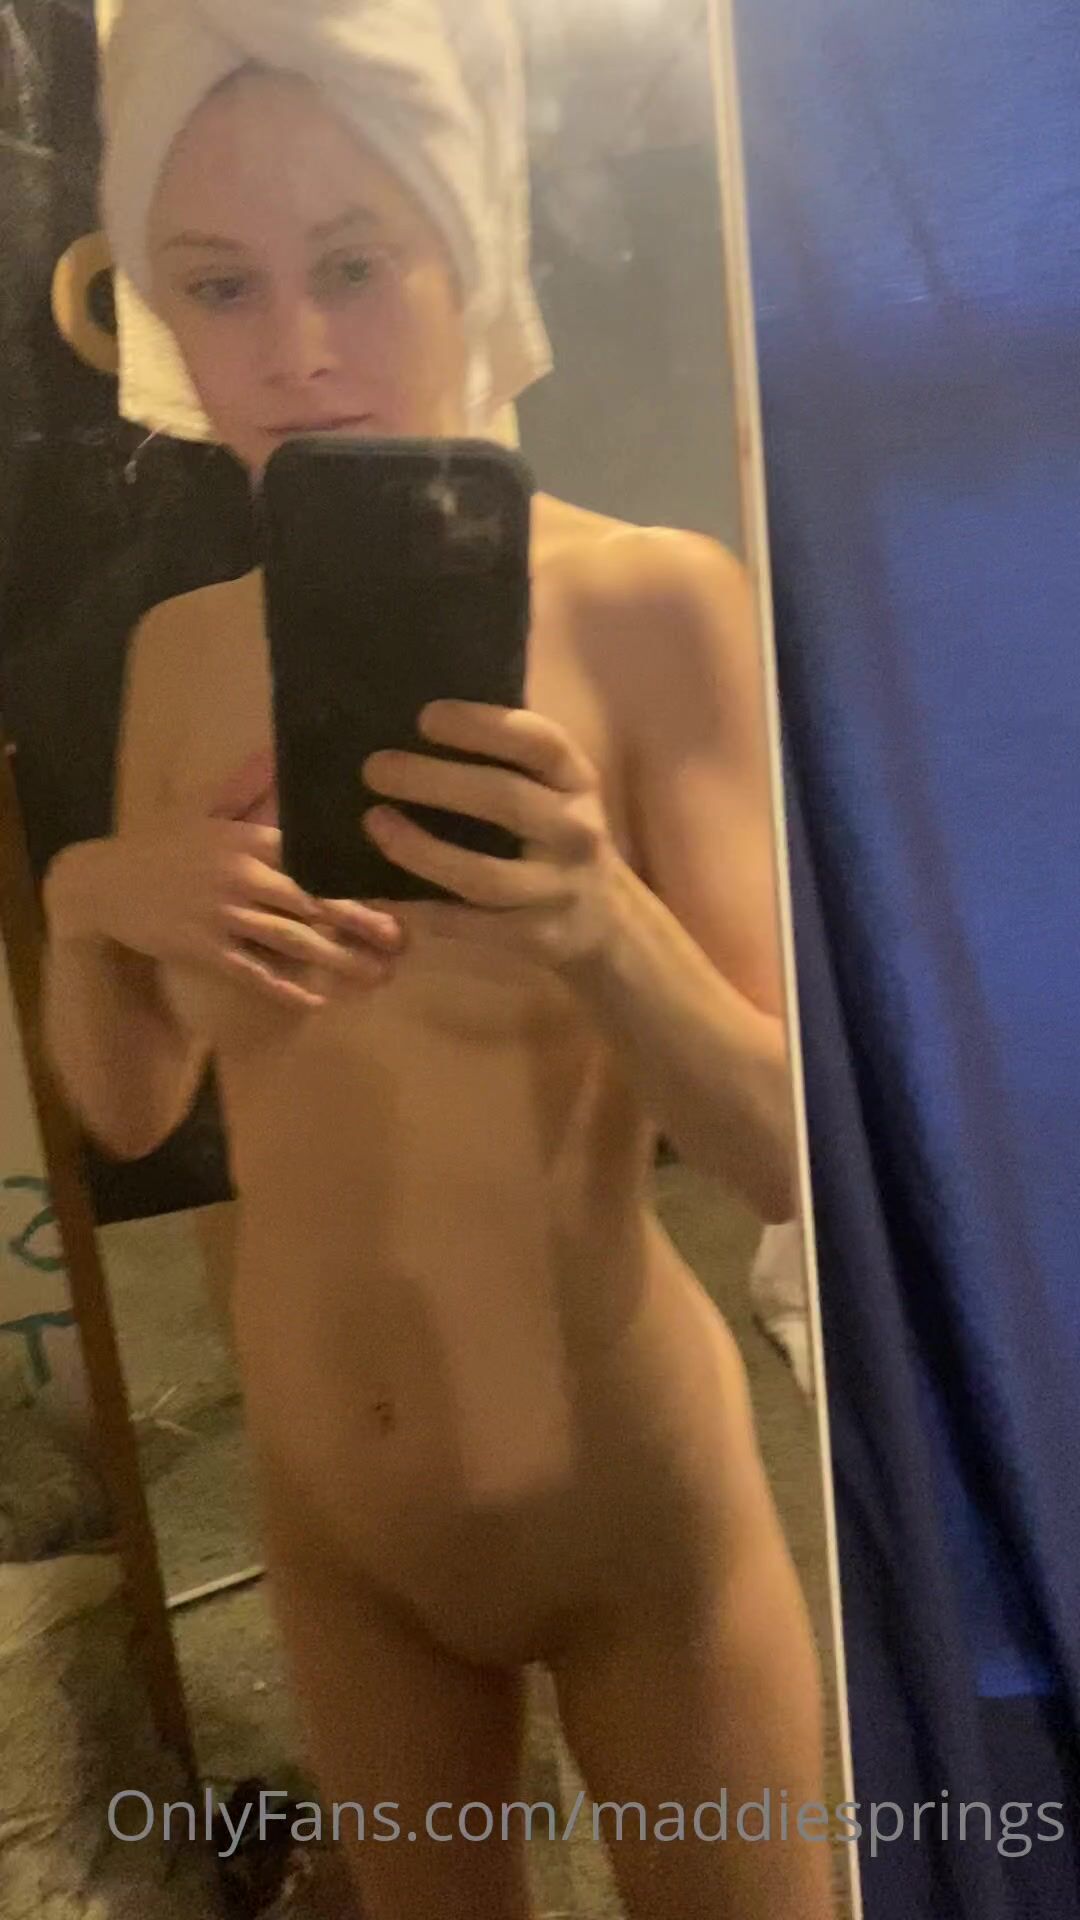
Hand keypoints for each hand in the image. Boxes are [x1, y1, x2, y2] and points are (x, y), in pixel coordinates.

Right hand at [45, 820, 404, 1013]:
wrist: (102, 882)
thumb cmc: (159, 843)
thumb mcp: (205, 807)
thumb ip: (249, 785)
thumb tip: (278, 749)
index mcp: (249, 840)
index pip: (315, 857)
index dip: (355, 875)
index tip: (395, 886)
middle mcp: (244, 876)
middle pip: (316, 902)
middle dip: (363, 923)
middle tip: (402, 941)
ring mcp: (225, 916)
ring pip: (295, 940)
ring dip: (340, 961)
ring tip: (377, 976)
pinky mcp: (205, 950)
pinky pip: (256, 972)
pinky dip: (288, 988)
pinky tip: (318, 1001)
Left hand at [362, 702, 623, 971]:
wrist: (606, 923)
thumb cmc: (558, 836)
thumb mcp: (556, 790)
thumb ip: (508, 758)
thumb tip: (417, 718)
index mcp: (577, 782)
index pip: (539, 743)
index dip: (483, 726)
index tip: (425, 717)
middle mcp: (575, 832)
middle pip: (505, 801)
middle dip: (434, 782)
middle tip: (375, 768)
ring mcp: (556, 890)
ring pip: (482, 875)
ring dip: (420, 850)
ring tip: (373, 822)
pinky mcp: (533, 936)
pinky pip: (465, 923)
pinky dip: (416, 906)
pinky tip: (374, 887)